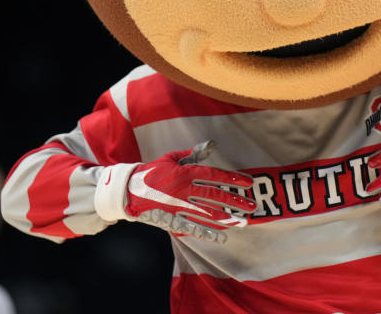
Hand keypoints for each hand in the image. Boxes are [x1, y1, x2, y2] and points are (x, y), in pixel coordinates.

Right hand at [99, 141, 256, 242]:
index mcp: (185, 172)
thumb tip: (212, 144)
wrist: (128, 190)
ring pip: (207, 213)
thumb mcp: (172, 159)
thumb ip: (194, 154)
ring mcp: (178, 206)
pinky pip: (192, 227)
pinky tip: (221, 237)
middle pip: (215, 196)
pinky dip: (207, 232)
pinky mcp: (172, 219)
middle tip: (252, 206)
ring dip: (226, 218)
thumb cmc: (153, 172)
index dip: (232, 179)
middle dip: (235, 201)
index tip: (248, 183)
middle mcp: (184, 190)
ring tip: (243, 222)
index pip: (214, 176)